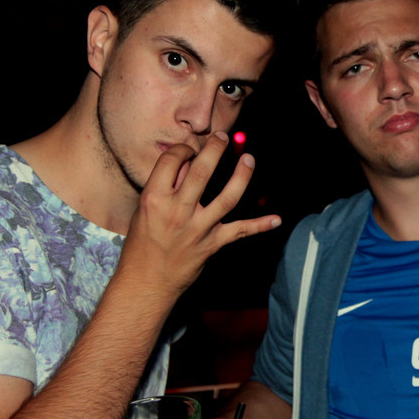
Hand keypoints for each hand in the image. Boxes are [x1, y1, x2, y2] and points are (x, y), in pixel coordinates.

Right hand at [118, 132, 280, 298]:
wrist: (145, 282)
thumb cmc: (142, 243)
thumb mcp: (144, 211)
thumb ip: (167, 187)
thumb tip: (190, 163)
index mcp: (154, 198)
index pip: (172, 161)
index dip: (184, 149)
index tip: (191, 148)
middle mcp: (177, 211)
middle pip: (202, 172)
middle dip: (215, 150)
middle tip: (223, 137)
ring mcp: (197, 228)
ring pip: (227, 197)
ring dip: (242, 176)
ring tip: (250, 160)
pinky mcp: (212, 244)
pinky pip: (240, 231)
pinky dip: (259, 225)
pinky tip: (276, 219)